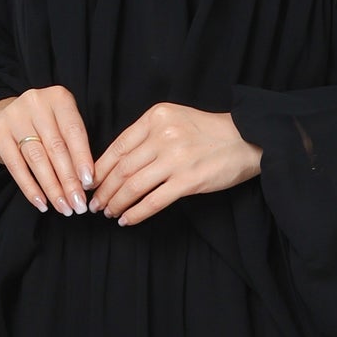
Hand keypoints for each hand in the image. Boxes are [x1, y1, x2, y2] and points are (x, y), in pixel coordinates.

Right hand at [0, 84, 95, 214]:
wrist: (5, 115)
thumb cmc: (44, 124)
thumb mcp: (62, 124)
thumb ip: (74, 146)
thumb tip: (86, 182)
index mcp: (58, 98)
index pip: (73, 131)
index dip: (82, 158)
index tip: (89, 183)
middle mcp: (36, 103)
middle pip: (56, 148)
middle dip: (69, 180)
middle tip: (78, 204)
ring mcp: (14, 116)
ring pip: (37, 158)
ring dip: (52, 188)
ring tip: (63, 207)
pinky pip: (16, 166)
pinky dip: (30, 188)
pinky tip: (41, 203)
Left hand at [90, 104, 261, 224]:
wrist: (247, 139)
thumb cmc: (209, 132)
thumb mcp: (175, 119)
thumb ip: (147, 135)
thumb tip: (116, 162)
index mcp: (156, 117)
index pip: (118, 146)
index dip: (99, 169)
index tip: (89, 183)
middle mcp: (163, 135)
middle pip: (122, 168)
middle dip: (103, 190)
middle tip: (94, 204)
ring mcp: (175, 158)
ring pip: (133, 186)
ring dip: (116, 203)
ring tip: (108, 213)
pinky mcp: (188, 181)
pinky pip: (153, 201)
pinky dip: (136, 213)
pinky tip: (126, 220)